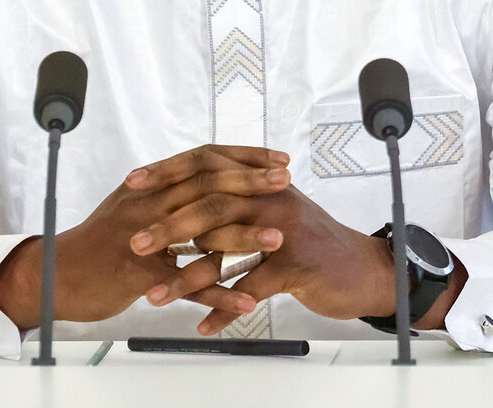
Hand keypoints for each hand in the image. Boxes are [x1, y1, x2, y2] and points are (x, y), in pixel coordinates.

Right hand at [0, 144, 289, 328]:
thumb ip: (164, 192)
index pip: (202, 159)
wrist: (54, 276)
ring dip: (244, 236)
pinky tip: (248, 301)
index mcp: (149, 185)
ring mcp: (142, 238)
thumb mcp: (130, 206)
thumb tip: (202, 178)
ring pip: (201, 232)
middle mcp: (146, 203)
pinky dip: (219, 294)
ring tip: (280, 239)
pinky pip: (186, 284)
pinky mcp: (138, 274)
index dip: (241, 156)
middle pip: (206, 185)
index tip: (277, 157)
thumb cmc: (96, 244)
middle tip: (286, 181)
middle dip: (250, 181)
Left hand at [125, 175, 399, 333]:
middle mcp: (271, 198)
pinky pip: (253, 288)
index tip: (132, 184)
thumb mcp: (272, 214)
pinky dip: (227, 310)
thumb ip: (234, 204)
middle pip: (211, 206)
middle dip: (168, 227)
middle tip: (136, 245)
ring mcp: (285, 230)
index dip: (168, 173)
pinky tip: (204, 325)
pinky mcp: (297, 264)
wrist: (360, 268)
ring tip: (157, 296)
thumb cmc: (309, 243)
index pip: (206, 167)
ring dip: (188, 276)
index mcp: (259, 181)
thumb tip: (186, 203)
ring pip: (227, 250)